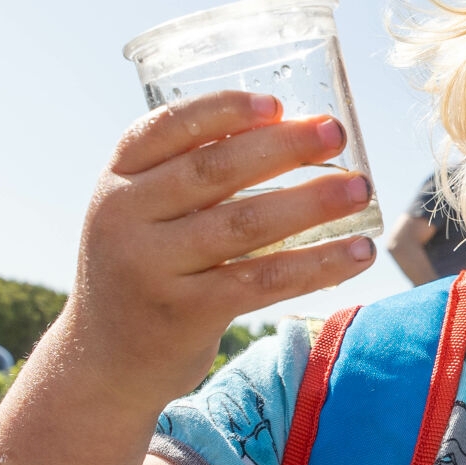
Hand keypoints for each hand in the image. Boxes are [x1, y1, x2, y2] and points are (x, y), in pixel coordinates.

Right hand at [66, 90, 375, 406]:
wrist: (104, 361)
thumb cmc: (145, 267)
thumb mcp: (142, 212)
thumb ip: (189, 174)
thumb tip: (294, 130)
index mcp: (118, 179)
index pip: (167, 128)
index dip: (224, 110)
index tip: (277, 103)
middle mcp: (125, 218)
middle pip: (214, 171)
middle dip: (283, 147)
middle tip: (336, 133)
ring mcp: (153, 268)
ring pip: (245, 225)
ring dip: (311, 203)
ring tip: (361, 189)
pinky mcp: (186, 314)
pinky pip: (263, 281)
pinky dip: (317, 264)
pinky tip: (358, 253)